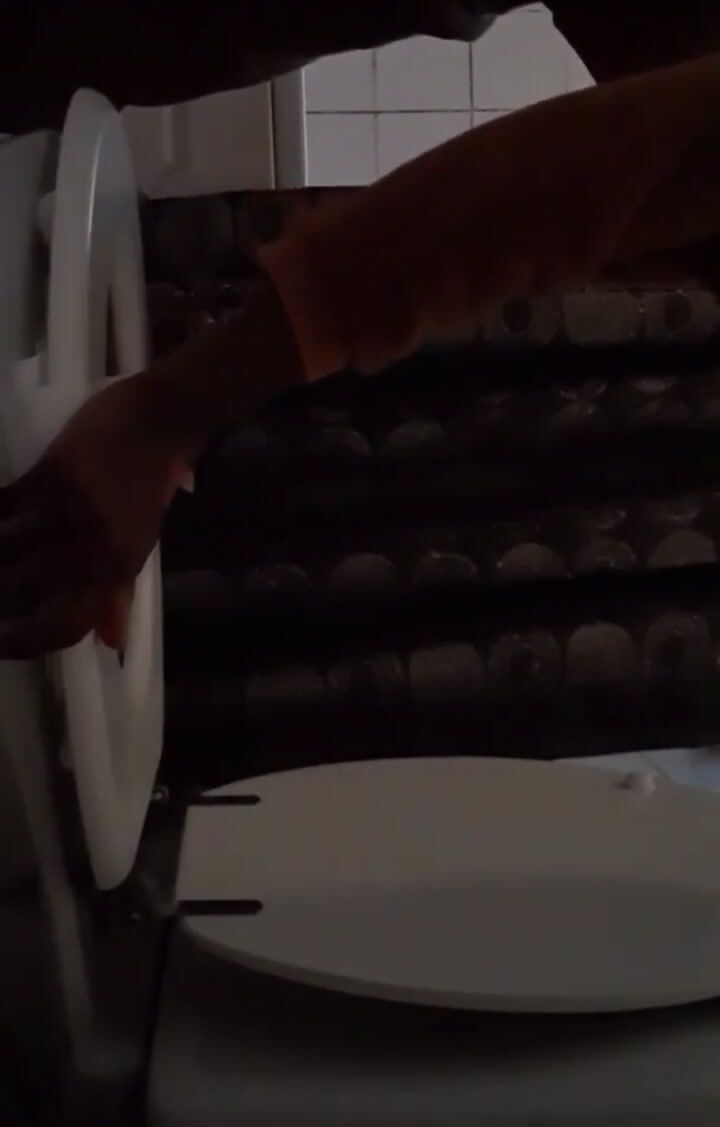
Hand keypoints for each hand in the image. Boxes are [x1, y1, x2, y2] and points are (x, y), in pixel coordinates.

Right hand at [0, 371, 190, 658]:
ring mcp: (72, 510)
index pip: (68, 624)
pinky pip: (3, 504)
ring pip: (5, 549)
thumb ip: (119, 591)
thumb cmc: (150, 483)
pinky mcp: (53, 474)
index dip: (27, 643)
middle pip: (24, 591)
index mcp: (118, 570)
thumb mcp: (140, 543)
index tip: (0, 644)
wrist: (162, 420)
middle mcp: (94, 548)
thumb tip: (110, 642)